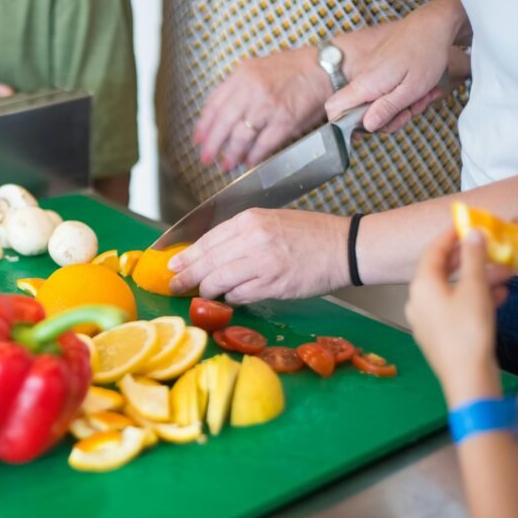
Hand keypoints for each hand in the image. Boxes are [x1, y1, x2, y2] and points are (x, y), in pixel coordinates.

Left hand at [168, 208, 349, 303]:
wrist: (345, 246)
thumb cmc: (310, 235)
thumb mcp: (271, 222)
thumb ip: (241, 235)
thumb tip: (211, 253)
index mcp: (250, 219)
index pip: (207, 239)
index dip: (186, 255)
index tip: (172, 264)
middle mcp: (253, 238)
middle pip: (207, 260)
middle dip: (186, 276)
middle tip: (173, 285)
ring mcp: (262, 262)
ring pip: (218, 280)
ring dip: (206, 290)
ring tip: (199, 295)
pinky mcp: (273, 284)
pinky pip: (240, 295)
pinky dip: (231, 298)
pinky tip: (229, 298)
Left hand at [193, 47, 330, 170]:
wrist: (326, 67)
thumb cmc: (295, 69)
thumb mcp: (259, 68)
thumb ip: (240, 88)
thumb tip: (222, 115)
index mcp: (242, 75)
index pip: (214, 104)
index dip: (204, 126)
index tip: (198, 139)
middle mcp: (252, 89)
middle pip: (223, 123)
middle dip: (213, 145)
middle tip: (206, 158)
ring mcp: (268, 105)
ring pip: (241, 136)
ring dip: (232, 154)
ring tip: (227, 164)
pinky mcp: (285, 120)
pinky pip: (263, 144)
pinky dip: (254, 157)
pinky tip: (249, 162)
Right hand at [325, 0, 460, 132]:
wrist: (433, 23)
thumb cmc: (425, 52)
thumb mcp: (412, 88)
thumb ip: (387, 109)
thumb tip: (368, 126)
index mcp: (366, 84)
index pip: (335, 108)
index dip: (343, 124)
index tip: (368, 129)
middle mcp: (363, 78)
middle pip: (360, 111)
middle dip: (387, 118)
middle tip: (409, 112)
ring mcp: (370, 72)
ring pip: (376, 102)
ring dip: (399, 106)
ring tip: (422, 97)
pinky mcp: (379, 69)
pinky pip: (383, 90)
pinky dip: (400, 95)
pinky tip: (419, 90)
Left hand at [406, 230, 502, 405]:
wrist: (467, 378)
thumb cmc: (468, 332)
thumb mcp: (474, 288)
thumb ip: (473, 258)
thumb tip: (472, 233)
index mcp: (421, 286)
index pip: (432, 251)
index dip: (450, 236)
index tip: (466, 224)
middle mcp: (418, 300)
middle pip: (442, 271)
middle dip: (468, 258)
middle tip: (488, 247)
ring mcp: (427, 319)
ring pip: (453, 290)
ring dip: (477, 279)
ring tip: (504, 272)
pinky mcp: (440, 334)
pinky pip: (456, 308)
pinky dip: (475, 298)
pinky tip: (500, 296)